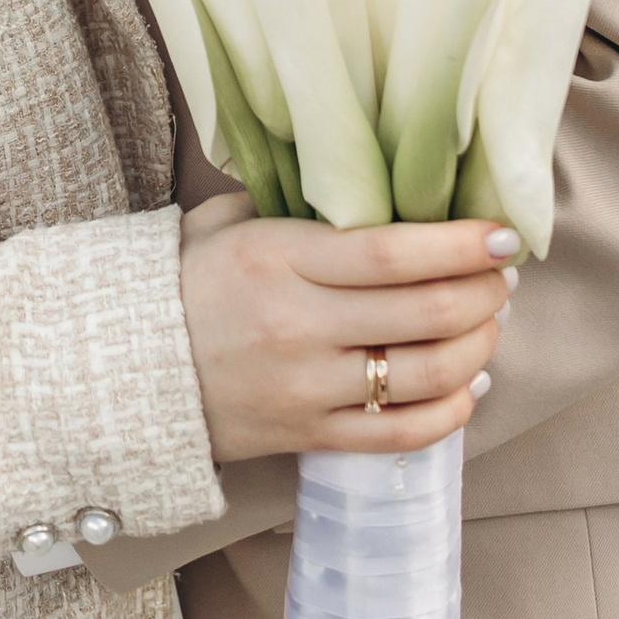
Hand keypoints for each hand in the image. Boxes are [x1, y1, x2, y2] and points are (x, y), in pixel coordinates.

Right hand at [178, 199, 512, 464]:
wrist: (116, 373)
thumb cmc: (179, 285)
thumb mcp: (224, 224)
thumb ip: (290, 203)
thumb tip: (362, 182)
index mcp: (278, 261)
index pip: (390, 252)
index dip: (459, 244)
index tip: (503, 235)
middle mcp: (299, 327)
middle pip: (425, 313)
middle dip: (483, 292)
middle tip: (502, 276)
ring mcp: (307, 389)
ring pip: (425, 375)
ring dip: (477, 346)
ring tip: (488, 323)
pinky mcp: (308, 437)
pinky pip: (400, 434)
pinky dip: (450, 411)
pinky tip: (467, 383)